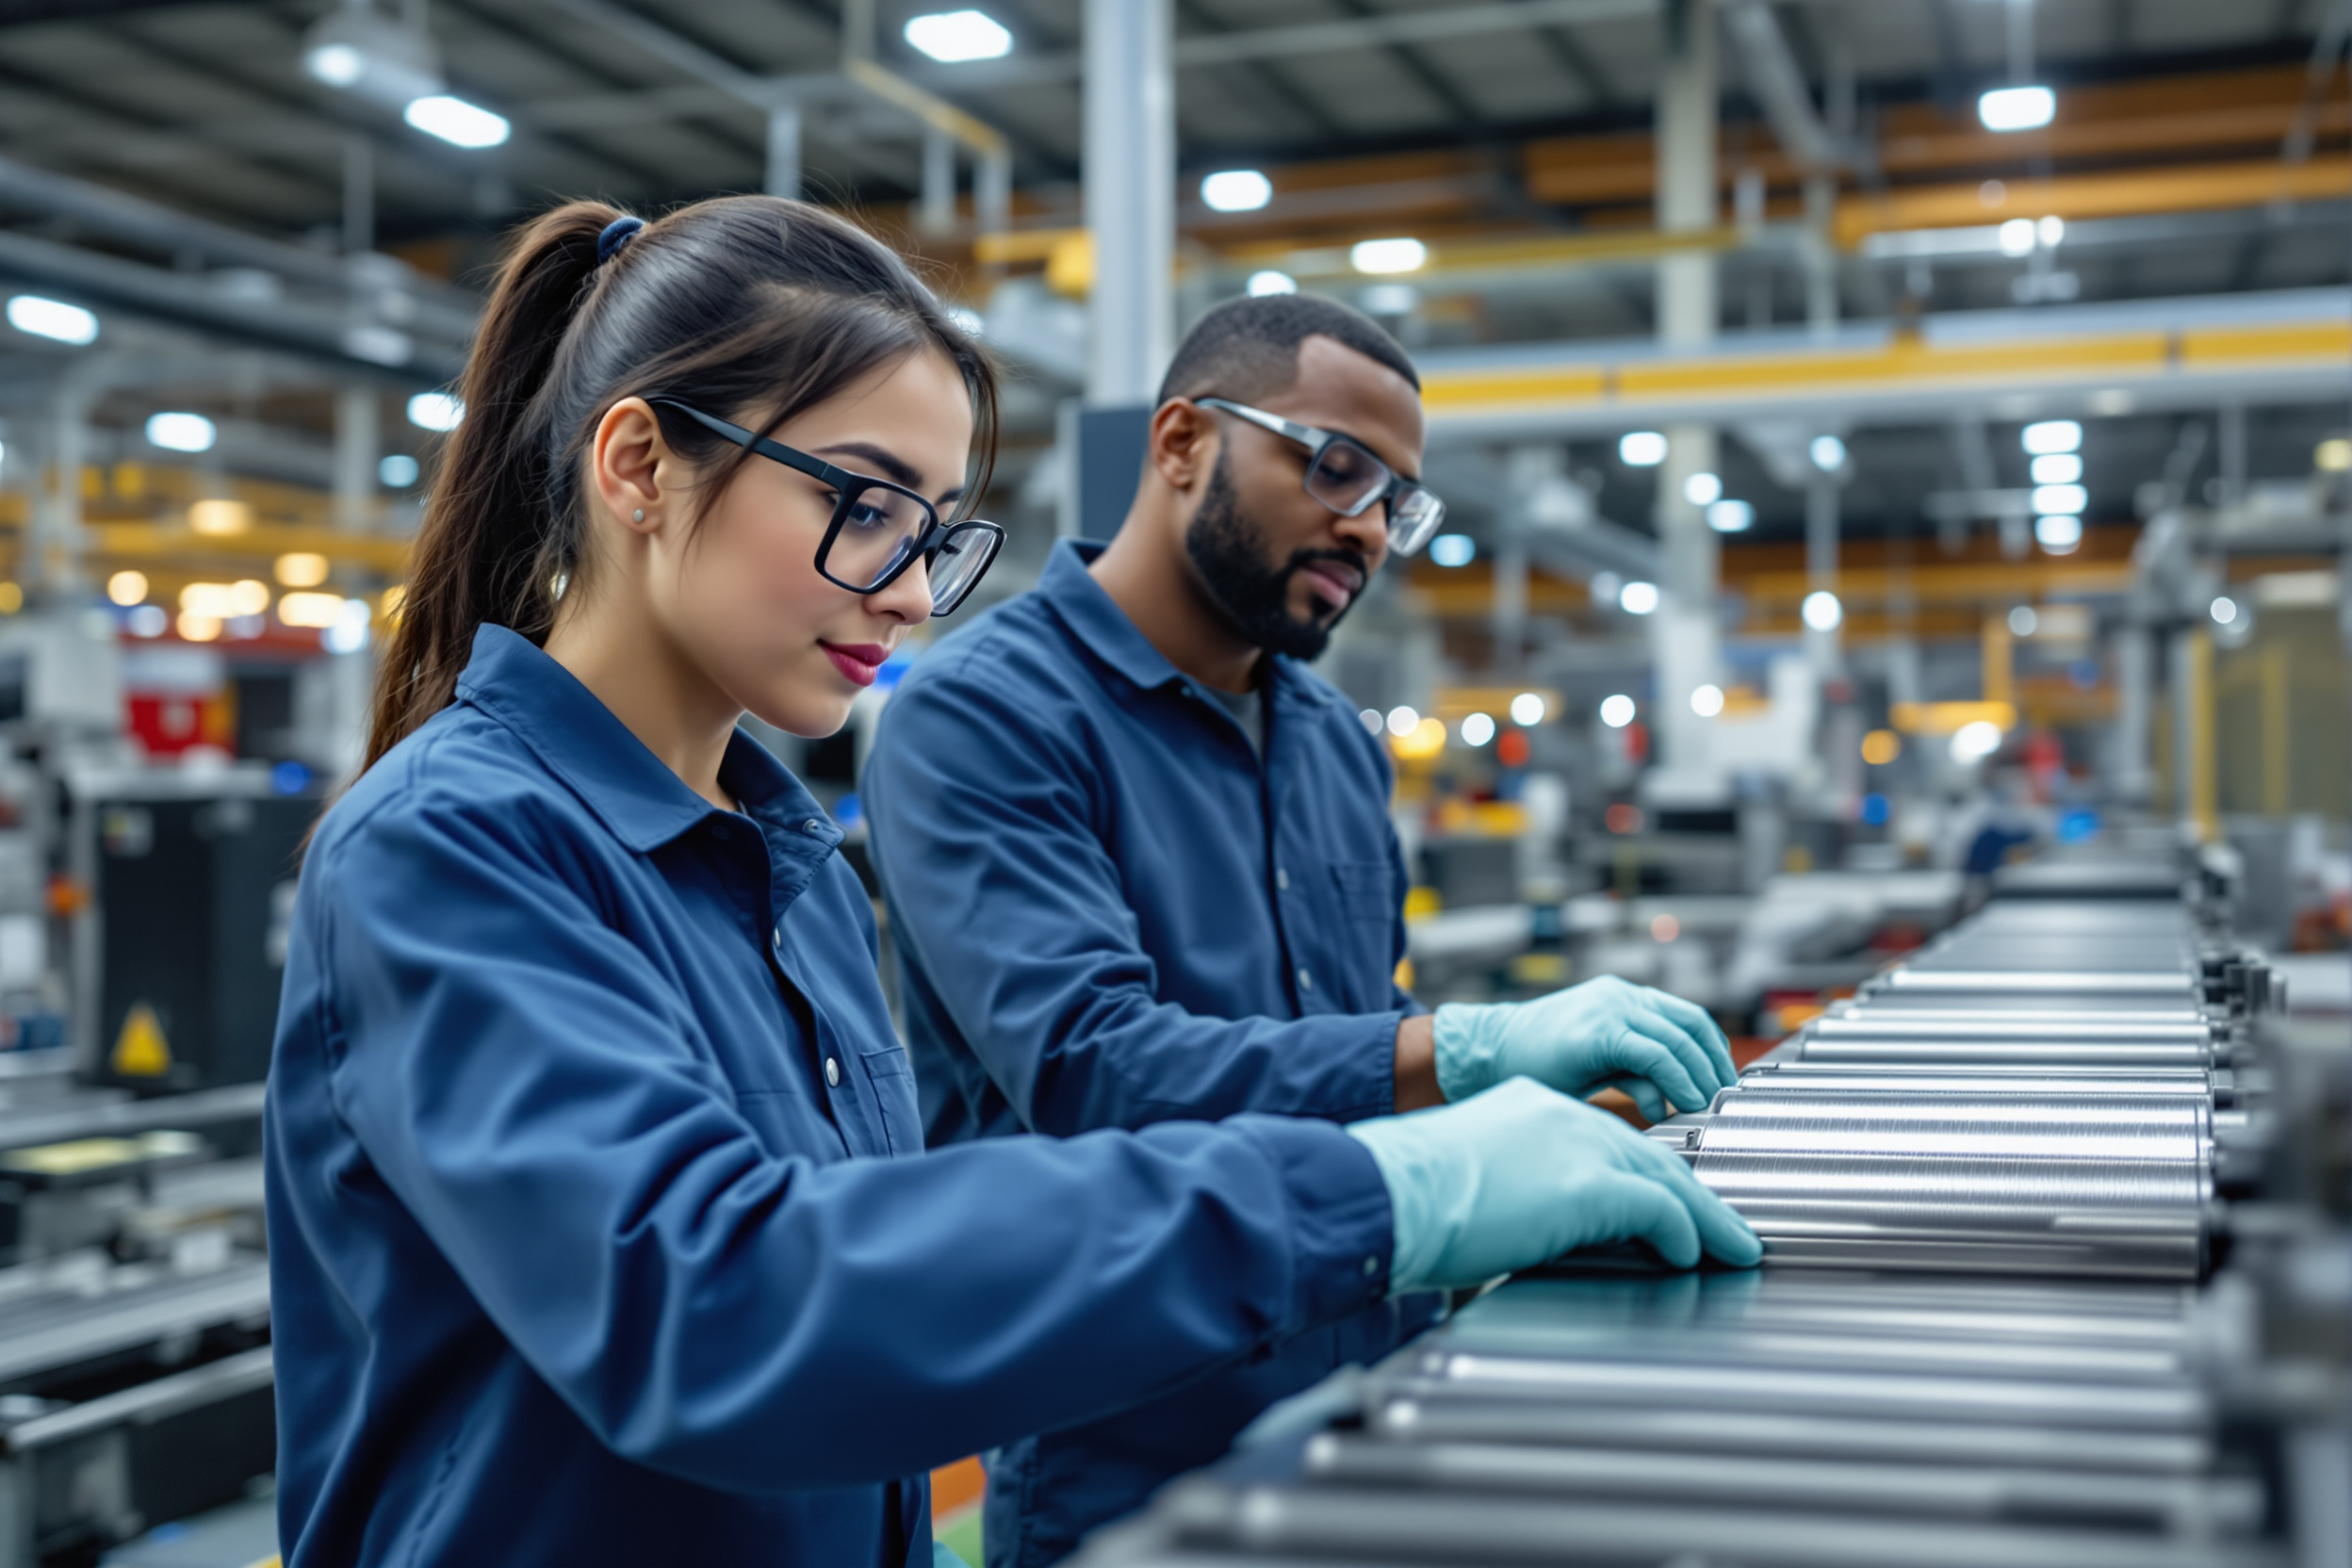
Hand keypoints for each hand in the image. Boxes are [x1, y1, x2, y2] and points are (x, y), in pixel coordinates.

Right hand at [1348, 1078, 1761, 1292]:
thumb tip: (1533, 1223)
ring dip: (1707, 1221)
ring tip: (1733, 1250)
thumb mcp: (1476, 1173)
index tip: (1673, 1206)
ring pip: (1668, 1180)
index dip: (1650, 1177)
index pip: (1612, 1141)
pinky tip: (1688, 1257)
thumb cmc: (1409, 1195)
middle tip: (1726, 1228)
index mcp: (1535, 1108)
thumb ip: (1518, 1184)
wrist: (1385, 1190)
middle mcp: (1563, 1117)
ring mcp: (1577, 1147)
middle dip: (1695, 1197)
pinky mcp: (1586, 1186)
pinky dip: (1682, 1235)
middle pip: (1652, 1157)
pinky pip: (1657, 1211)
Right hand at [1433, 975, 1735, 1120]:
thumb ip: (1635, 1074)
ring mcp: (1611, 1008)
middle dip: (1714, 1066)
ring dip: (1700, 1076)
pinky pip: (1656, 1054)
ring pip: (1679, 1038)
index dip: (1712, 1051)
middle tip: (1721, 1100)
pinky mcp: (1600, 1030)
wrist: (1485, 1054)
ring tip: (1704, 1106)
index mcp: (1621, 998)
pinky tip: (1678, 1104)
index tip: (1720, 1082)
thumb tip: (1669, 1100)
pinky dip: (1677, 1080)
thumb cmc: (1535, 1064)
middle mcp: (1621, 995)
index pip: (1687, 1017)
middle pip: (1691, 1025)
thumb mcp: (1598, 1066)